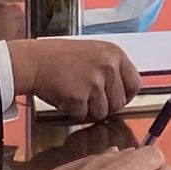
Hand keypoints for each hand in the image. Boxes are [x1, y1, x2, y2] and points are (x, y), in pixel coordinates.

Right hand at [8, 37, 140, 121]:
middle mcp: (108, 67)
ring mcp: (94, 82)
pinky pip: (83, 116)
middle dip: (105, 106)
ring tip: (77, 96)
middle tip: (90, 100)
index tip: (117, 99)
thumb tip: (123, 91)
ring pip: (102, 113)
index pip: (135, 84)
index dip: (126, 96)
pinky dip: (74, 113)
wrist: (34, 61)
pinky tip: (67, 98)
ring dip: (89, 111)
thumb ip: (112, 69)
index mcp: (115, 54)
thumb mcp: (95, 53)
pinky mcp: (78, 97)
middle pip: (119, 103)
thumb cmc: (60, 57)